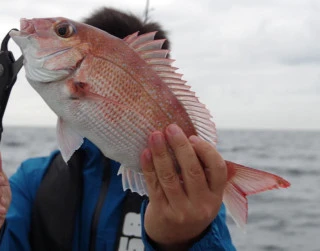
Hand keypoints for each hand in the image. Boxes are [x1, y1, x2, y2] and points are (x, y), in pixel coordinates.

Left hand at [140, 124, 226, 249]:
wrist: (175, 237)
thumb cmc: (190, 204)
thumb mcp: (204, 193)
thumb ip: (202, 170)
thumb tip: (187, 135)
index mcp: (216, 195)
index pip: (218, 169)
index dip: (206, 150)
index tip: (192, 136)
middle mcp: (202, 204)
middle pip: (192, 170)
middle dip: (180, 146)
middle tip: (170, 128)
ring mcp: (182, 210)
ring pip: (170, 176)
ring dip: (161, 153)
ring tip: (155, 135)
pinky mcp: (162, 212)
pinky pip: (154, 185)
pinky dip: (149, 167)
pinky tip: (145, 153)